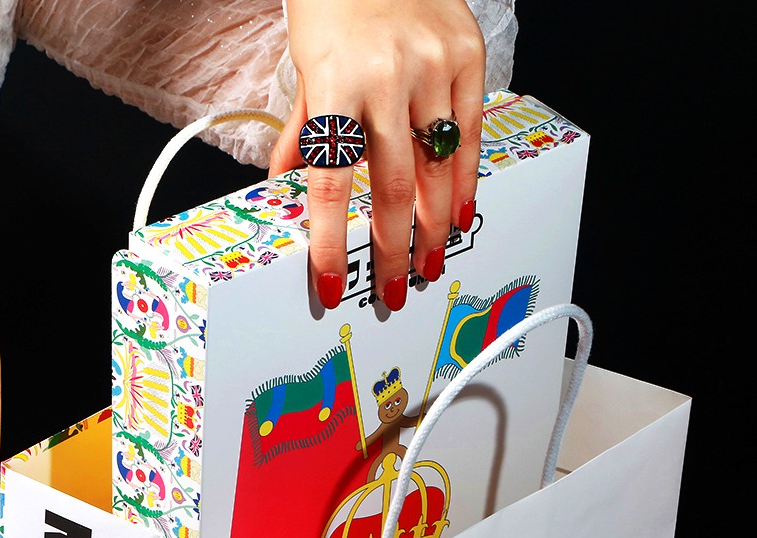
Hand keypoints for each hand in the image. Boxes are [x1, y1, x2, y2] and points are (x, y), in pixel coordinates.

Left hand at [271, 0, 484, 310]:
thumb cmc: (335, 1)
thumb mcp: (306, 65)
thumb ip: (303, 129)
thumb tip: (285, 184)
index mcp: (336, 84)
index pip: (331, 184)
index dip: (330, 242)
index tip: (330, 283)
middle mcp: (387, 78)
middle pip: (391, 187)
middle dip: (392, 248)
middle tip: (391, 289)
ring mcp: (432, 67)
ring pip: (437, 167)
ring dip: (434, 225)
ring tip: (428, 262)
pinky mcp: (467, 56)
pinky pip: (471, 132)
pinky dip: (467, 179)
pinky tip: (461, 212)